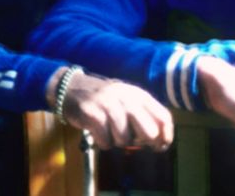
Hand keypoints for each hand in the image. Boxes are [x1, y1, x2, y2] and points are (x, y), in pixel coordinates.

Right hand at [54, 70, 172, 150]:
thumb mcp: (126, 99)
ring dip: (116, 141)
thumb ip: (143, 114)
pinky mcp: (92, 114)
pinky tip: (97, 133)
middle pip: (148, 132)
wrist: (69, 87)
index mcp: (137, 94)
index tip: (160, 147)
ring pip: (125, 140)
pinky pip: (106, 142)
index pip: (163, 117)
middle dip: (140, 142)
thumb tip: (160, 141)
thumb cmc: (103, 98)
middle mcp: (125, 97)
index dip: (166, 137)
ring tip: (108, 131)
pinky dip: (102, 142)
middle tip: (130, 139)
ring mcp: (108, 105)